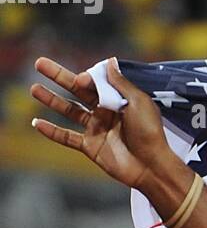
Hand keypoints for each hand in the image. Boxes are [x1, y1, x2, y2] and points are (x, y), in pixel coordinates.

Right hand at [30, 56, 174, 190]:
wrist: (152, 166)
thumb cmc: (150, 133)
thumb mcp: (139, 102)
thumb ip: (121, 83)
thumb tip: (109, 61)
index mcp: (119, 100)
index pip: (95, 82)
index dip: (85, 78)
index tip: (80, 80)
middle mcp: (106, 112)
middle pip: (77, 91)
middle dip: (59, 76)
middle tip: (39, 63)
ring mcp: (97, 129)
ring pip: (69, 111)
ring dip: (51, 99)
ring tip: (34, 89)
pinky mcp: (91, 147)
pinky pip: (67, 137)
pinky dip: (52, 131)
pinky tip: (36, 123)